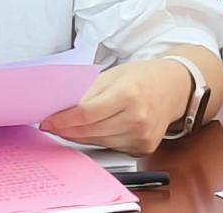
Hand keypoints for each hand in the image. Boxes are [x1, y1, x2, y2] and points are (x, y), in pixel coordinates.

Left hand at [38, 60, 192, 155]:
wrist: (174, 87)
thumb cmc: (142, 77)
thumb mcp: (113, 74)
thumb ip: (88, 91)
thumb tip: (62, 106)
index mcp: (128, 94)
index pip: (86, 113)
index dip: (63, 119)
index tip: (48, 121)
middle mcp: (137, 117)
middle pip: (90, 131)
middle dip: (67, 130)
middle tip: (51, 125)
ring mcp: (143, 135)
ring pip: (99, 142)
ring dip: (80, 137)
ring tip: (67, 129)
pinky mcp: (145, 147)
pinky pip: (112, 147)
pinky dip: (98, 140)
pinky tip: (90, 133)